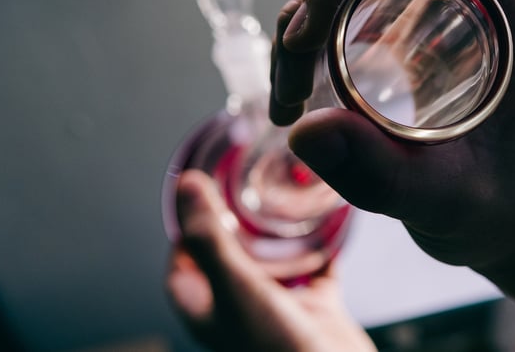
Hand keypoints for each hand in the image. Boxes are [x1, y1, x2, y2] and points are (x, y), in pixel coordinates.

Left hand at [165, 170, 374, 351]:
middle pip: (230, 250)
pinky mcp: (316, 307)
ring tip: (288, 192)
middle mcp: (238, 304)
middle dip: (239, 215)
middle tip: (248, 179)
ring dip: (281, 229)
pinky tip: (331, 222)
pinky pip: (318, 267)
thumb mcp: (236, 286)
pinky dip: (323, 244)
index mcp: (205, 305)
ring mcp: (278, 306)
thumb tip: (186, 186)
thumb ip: (210, 237)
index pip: (183, 252)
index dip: (189, 218)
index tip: (203, 184)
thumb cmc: (275, 350)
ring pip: (274, 258)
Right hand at [270, 0, 514, 266]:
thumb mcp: (445, 203)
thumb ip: (380, 175)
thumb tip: (303, 132)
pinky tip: (302, 90)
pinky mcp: (437, 19)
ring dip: (310, 27)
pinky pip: (368, 1)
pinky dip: (323, 36)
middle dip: (313, 11)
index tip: (297, 40)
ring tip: (288, 101)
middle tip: (287, 91)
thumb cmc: (499, 208)